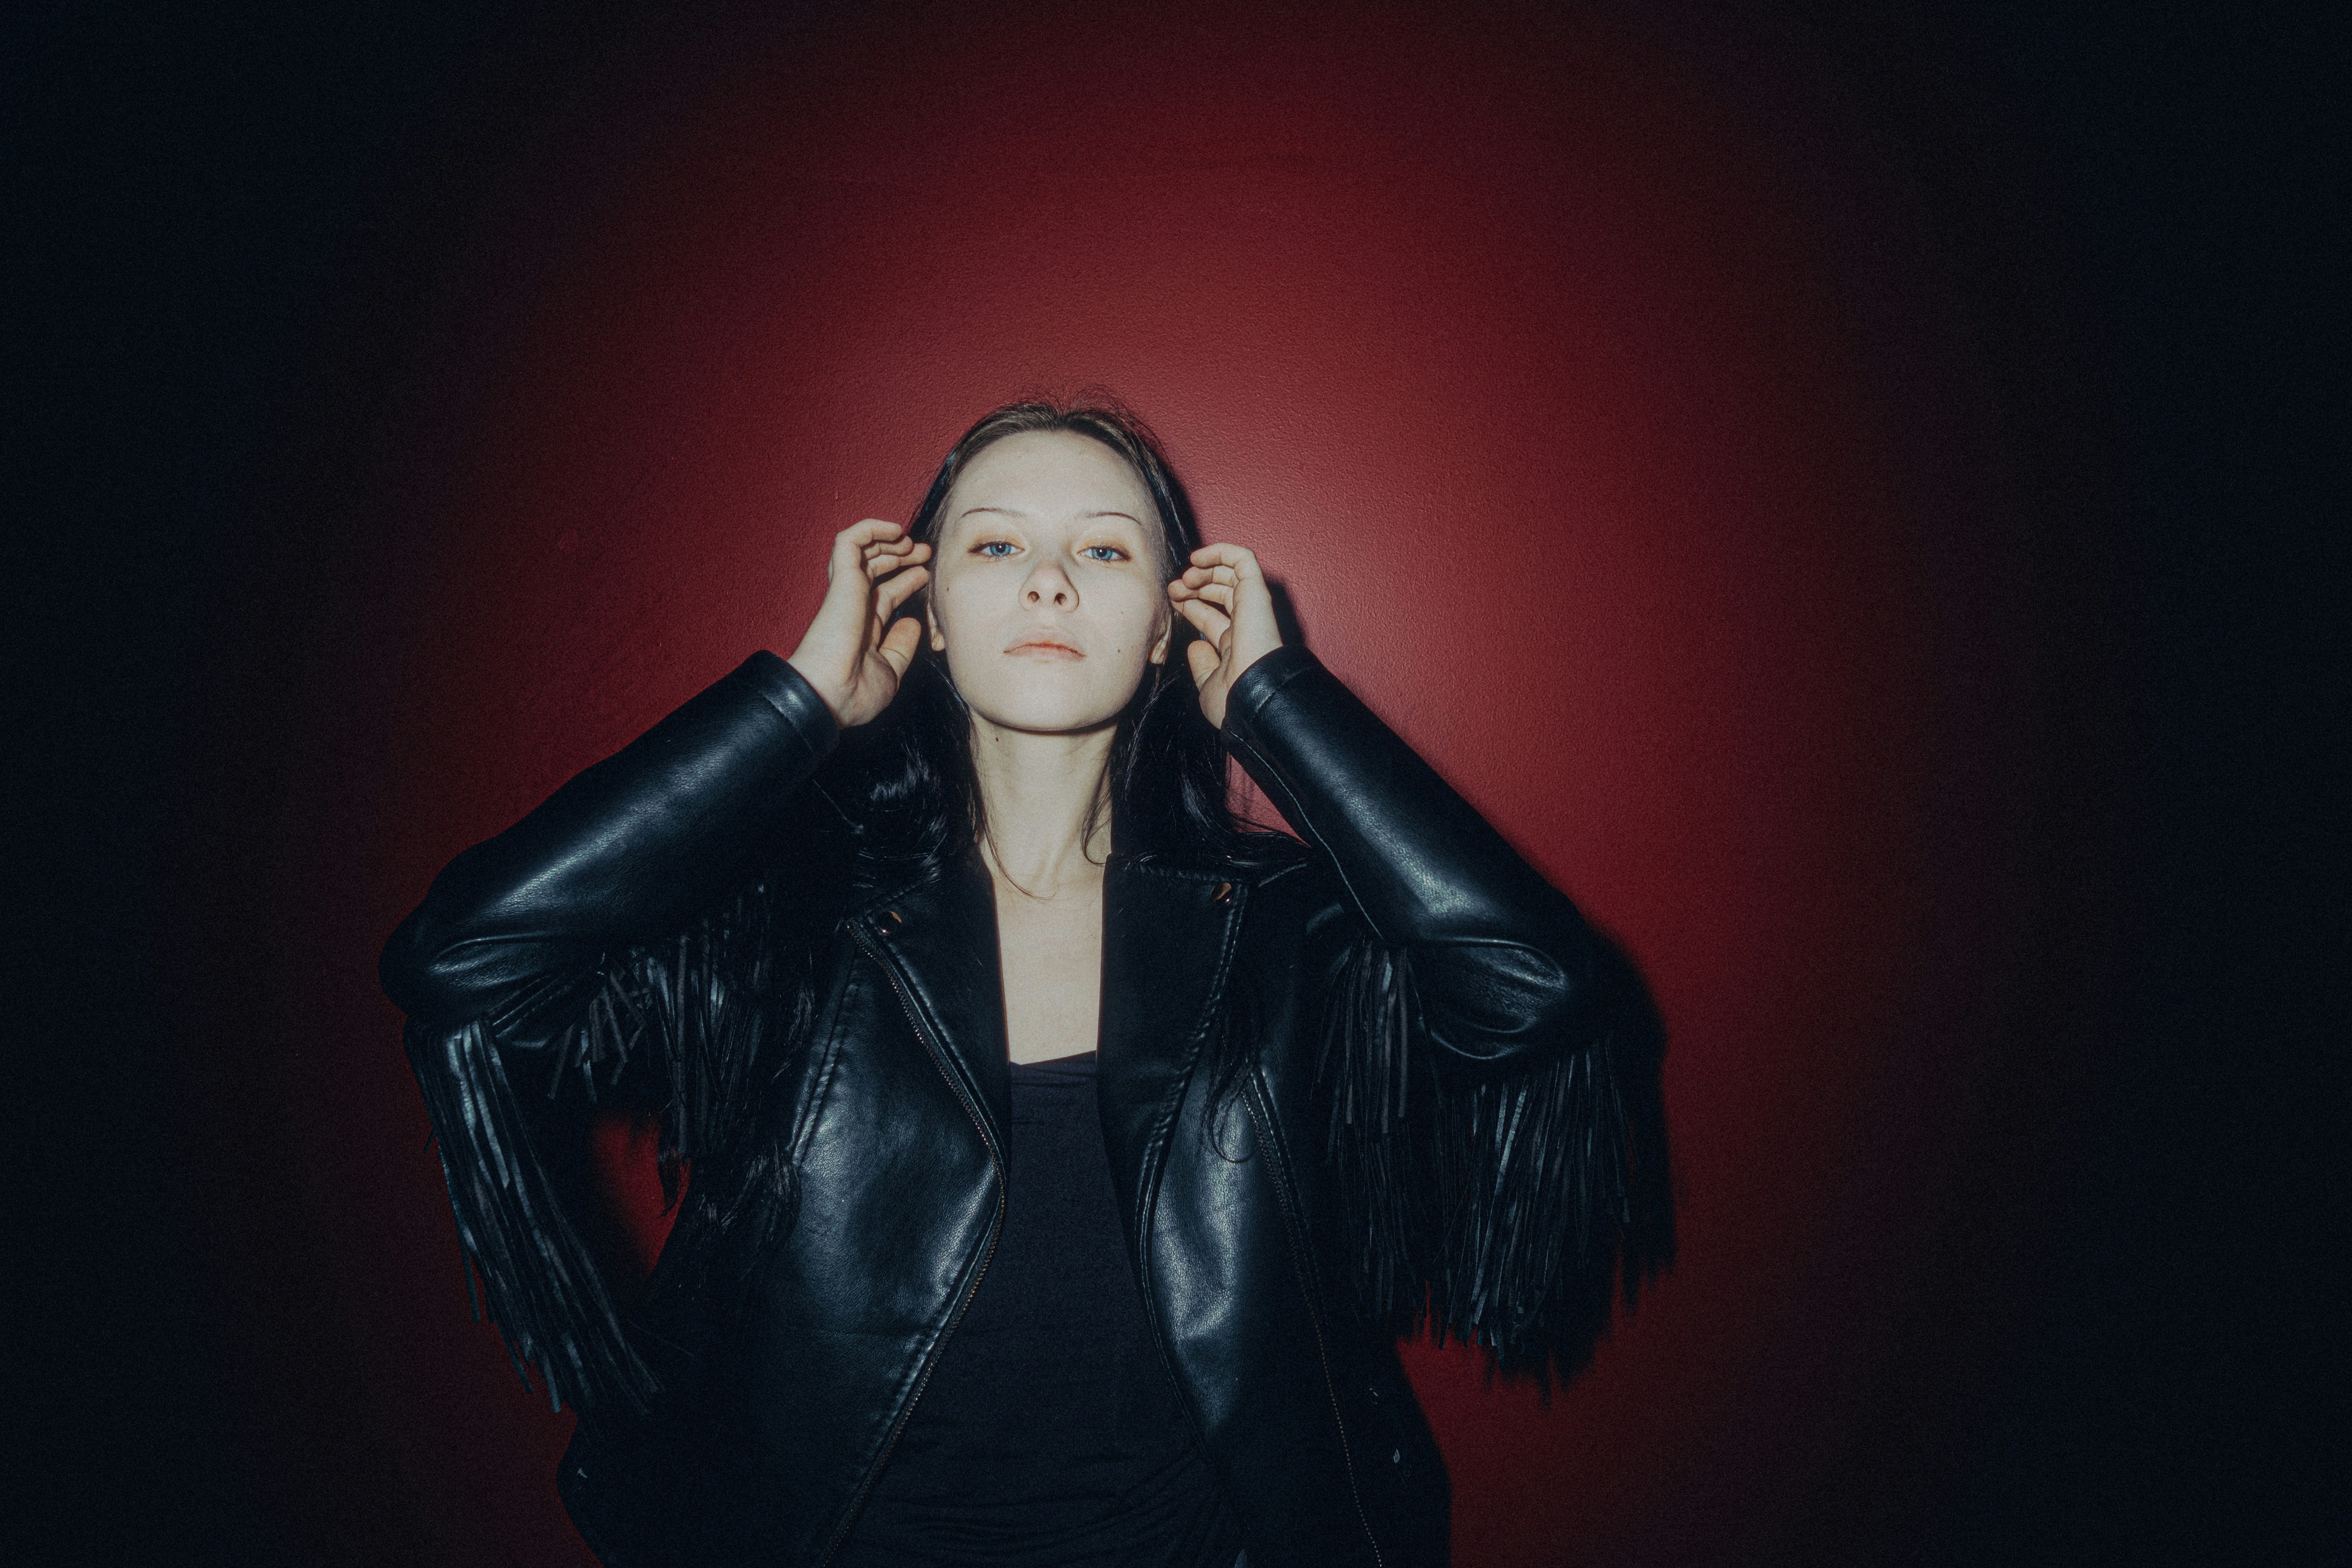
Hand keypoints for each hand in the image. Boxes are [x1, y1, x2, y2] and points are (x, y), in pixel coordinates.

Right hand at [786, 520, 931, 726]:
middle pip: (876, 569)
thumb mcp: (890, 671)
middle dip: (902, 557)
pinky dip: (871, 528)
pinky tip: (896, 530)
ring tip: (912, 541)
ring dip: (888, 540)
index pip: (885, 594)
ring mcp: (846, 591)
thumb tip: (911, 623)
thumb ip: (901, 646)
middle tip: (926, 552)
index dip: (906, 580)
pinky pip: (850, 541)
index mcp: (863, 627)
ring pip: (862, 550)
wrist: (829, 695)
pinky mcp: (842, 579)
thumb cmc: (854, 694)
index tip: (926, 574)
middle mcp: (853, 606)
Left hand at [1166, 542, 1283, 728]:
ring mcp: (1252, 607)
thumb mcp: (1207, 686)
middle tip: (1173, 588)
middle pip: (1220, 593)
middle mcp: (1245, 624)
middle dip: (1193, 586)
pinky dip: (1221, 552)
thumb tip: (1195, 646)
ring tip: (1185, 575)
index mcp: (1235, 645)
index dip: (1190, 605)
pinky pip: (1243, 559)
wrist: (1251, 697)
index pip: (1212, 616)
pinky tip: (1198, 558)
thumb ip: (1202, 666)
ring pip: (1231, 573)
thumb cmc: (1232, 700)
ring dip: (1204, 569)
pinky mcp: (1256, 591)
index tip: (1172, 602)